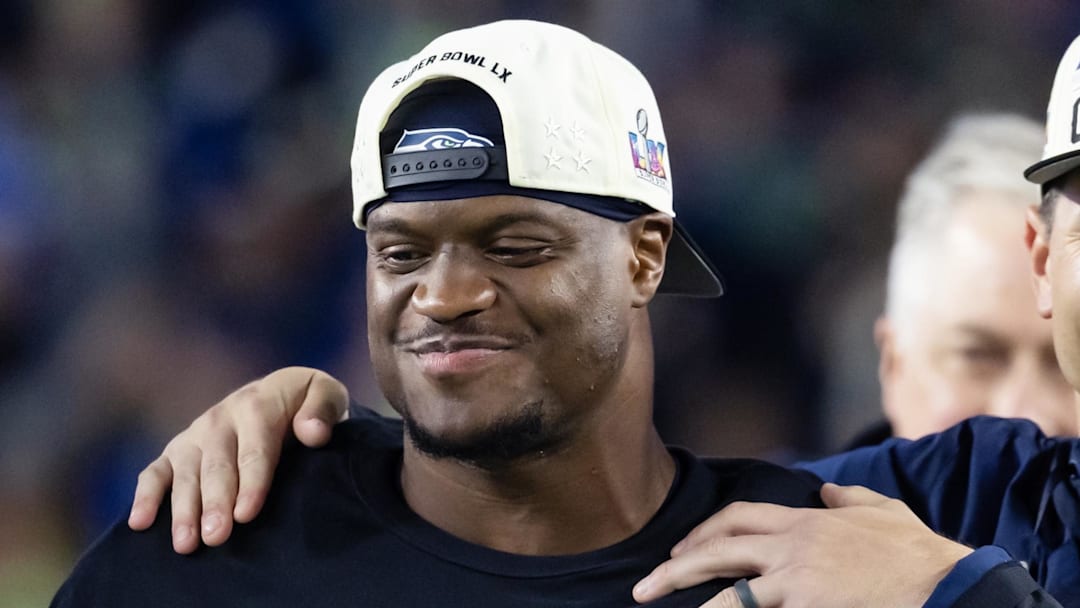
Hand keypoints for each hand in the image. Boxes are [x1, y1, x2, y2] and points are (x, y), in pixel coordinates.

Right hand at [127, 366, 348, 552]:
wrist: (280, 392)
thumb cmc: (308, 405)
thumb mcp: (326, 395)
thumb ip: (324, 409)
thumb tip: (313, 433)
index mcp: (258, 405)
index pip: (255, 449)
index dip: (252, 482)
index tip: (247, 513)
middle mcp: (221, 418)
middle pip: (217, 466)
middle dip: (215, 503)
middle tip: (216, 536)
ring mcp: (196, 435)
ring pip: (185, 473)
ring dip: (183, 509)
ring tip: (187, 543)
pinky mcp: (177, 450)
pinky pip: (155, 472)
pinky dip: (145, 496)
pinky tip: (139, 524)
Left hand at [632, 483, 972, 606]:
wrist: (943, 583)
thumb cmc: (916, 552)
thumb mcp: (882, 510)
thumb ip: (850, 498)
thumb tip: (830, 490)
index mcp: (806, 521)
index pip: (740, 517)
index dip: (705, 531)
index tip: (681, 548)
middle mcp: (793, 544)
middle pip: (720, 546)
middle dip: (678, 564)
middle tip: (647, 584)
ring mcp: (797, 576)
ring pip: (728, 585)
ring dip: (688, 594)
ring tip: (654, 604)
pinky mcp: (804, 602)